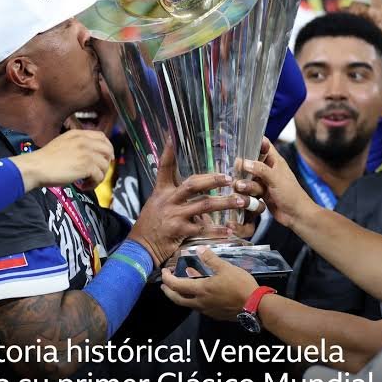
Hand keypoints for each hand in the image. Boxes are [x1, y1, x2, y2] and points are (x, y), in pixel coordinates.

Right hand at [11, 130, 113, 191]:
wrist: (36, 167)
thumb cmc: (45, 159)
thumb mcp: (63, 143)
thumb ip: (77, 144)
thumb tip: (90, 155)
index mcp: (78, 134)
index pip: (102, 136)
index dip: (107, 147)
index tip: (105, 157)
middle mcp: (84, 141)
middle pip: (108, 150)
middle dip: (106, 162)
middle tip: (99, 172)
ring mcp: (87, 153)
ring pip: (105, 165)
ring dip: (99, 176)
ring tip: (87, 181)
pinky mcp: (87, 166)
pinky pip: (99, 176)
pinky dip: (93, 184)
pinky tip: (83, 186)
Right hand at [128, 139, 258, 265]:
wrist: (141, 247)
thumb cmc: (151, 224)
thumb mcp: (156, 203)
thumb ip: (175, 195)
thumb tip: (197, 189)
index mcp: (162, 191)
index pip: (165, 167)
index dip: (169, 151)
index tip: (173, 135)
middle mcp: (168, 200)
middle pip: (193, 184)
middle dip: (213, 180)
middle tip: (229, 178)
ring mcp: (174, 215)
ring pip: (204, 205)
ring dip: (224, 203)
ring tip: (240, 201)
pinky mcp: (180, 231)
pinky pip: (203, 228)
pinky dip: (217, 230)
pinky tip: (230, 229)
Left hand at [161, 247, 257, 320]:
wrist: (255, 306)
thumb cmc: (240, 285)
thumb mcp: (226, 268)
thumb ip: (211, 259)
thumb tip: (199, 249)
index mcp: (201, 290)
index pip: (176, 286)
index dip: (167, 279)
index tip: (164, 272)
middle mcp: (200, 303)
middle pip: (177, 300)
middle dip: (168, 291)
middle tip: (164, 284)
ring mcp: (207, 311)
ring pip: (187, 305)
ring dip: (180, 296)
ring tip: (180, 287)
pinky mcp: (215, 315)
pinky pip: (198, 307)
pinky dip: (192, 300)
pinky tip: (198, 294)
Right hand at [241, 138, 315, 228]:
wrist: (297, 215)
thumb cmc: (291, 195)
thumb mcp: (276, 178)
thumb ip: (260, 169)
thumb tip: (245, 162)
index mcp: (275, 160)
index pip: (263, 144)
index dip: (253, 141)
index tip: (240, 143)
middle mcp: (268, 169)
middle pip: (251, 161)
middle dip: (243, 166)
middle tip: (237, 170)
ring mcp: (263, 181)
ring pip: (248, 177)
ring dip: (245, 183)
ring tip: (242, 188)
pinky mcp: (260, 192)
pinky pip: (248, 189)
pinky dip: (246, 192)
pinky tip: (244, 195)